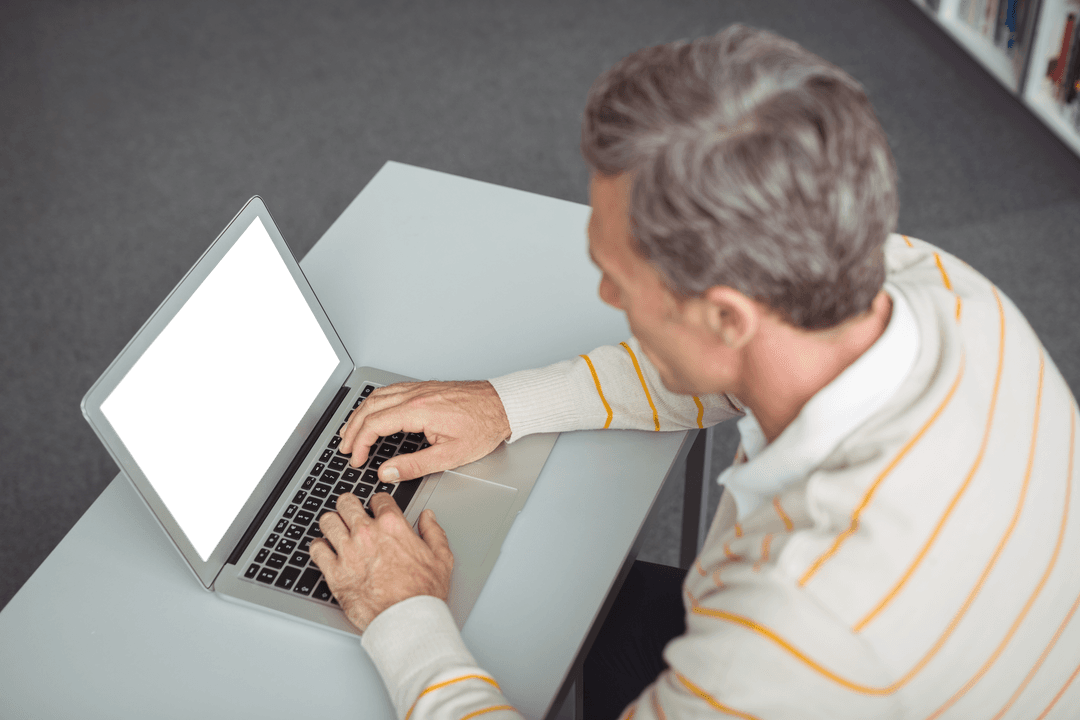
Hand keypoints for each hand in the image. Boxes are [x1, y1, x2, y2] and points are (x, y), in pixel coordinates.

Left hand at [309, 492, 452, 631]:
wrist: (407, 620)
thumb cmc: (423, 593)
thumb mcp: (441, 557)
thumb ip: (433, 531)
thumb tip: (428, 517)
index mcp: (392, 525)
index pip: (378, 499)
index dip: (378, 502)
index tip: (377, 508)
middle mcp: (367, 534)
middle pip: (346, 503)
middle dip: (349, 505)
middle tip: (350, 512)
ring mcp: (348, 552)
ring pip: (327, 521)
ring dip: (332, 523)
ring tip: (335, 529)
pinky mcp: (334, 573)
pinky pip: (316, 549)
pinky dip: (319, 547)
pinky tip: (325, 550)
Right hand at [340, 380, 510, 480]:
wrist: (504, 405)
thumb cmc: (483, 427)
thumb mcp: (451, 455)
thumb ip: (415, 466)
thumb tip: (388, 472)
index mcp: (418, 410)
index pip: (375, 425)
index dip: (360, 444)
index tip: (356, 460)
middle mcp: (415, 395)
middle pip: (370, 408)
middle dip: (352, 430)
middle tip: (345, 449)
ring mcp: (419, 388)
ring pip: (377, 396)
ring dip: (359, 414)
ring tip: (350, 432)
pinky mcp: (425, 387)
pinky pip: (389, 391)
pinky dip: (374, 403)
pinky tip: (372, 412)